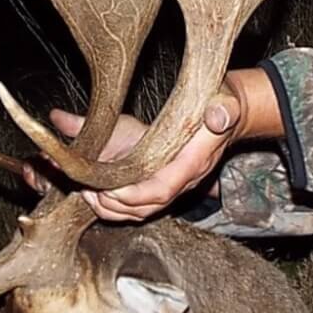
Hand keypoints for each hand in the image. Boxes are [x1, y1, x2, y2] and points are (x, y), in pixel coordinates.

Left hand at [79, 84, 246, 223]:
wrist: (226, 111)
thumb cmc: (220, 103)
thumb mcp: (224, 101)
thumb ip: (223, 110)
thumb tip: (219, 116)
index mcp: (194, 162)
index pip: (163, 189)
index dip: (136, 193)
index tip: (111, 188)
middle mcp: (184, 180)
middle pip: (148, 206)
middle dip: (116, 203)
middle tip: (89, 190)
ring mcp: (174, 185)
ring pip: (142, 211)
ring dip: (112, 208)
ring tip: (86, 192)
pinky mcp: (163, 183)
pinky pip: (139, 206)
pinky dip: (116, 205)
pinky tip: (96, 193)